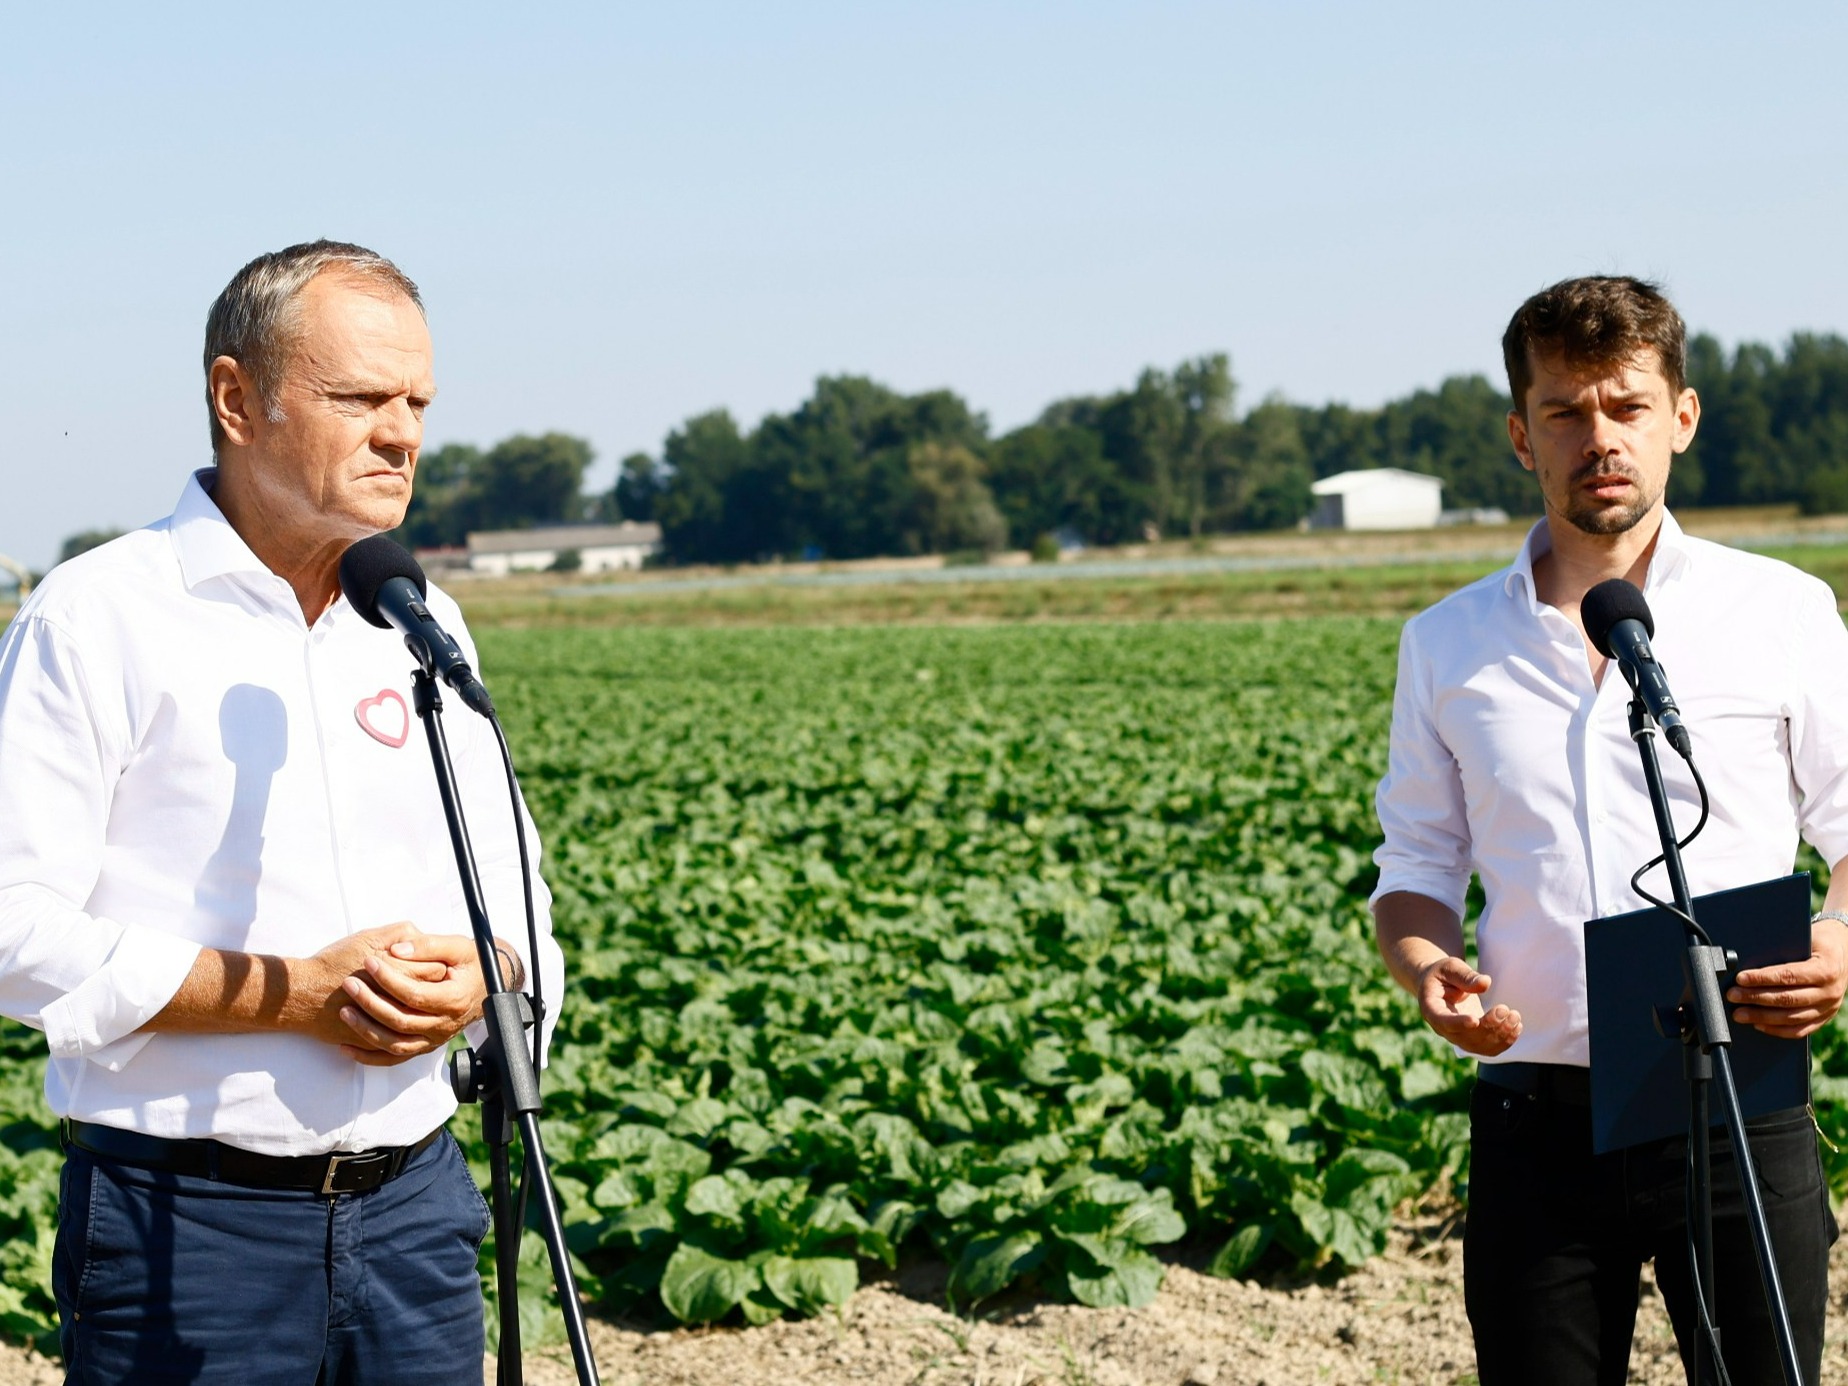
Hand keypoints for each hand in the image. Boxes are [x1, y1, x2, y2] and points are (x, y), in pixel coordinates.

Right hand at [297, 923, 445, 1052]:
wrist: (304, 994)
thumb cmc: (335, 963)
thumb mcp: (369, 937)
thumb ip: (401, 933)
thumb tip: (422, 937)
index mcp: (402, 974)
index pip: (438, 971)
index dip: (439, 963)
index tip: (435, 960)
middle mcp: (400, 1003)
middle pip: (433, 996)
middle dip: (433, 987)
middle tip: (427, 978)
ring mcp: (388, 1027)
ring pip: (418, 1023)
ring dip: (419, 1011)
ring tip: (412, 998)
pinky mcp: (375, 1042)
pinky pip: (399, 1043)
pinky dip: (403, 1032)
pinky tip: (400, 1018)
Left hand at [335, 932, 489, 1065]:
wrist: (487, 986)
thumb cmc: (472, 964)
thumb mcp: (458, 947)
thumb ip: (428, 946)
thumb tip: (397, 949)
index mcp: (454, 999)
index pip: (414, 994)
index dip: (389, 979)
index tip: (368, 962)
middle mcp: (444, 1024)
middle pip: (400, 1021)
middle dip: (370, 1002)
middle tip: (349, 984)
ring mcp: (434, 1039)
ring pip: (395, 1044)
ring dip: (366, 1031)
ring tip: (345, 1012)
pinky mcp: (425, 1046)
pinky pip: (394, 1058)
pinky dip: (369, 1057)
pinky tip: (347, 1049)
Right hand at [1417, 956, 1522, 1056]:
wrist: (1441, 984)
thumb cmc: (1444, 973)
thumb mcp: (1450, 967)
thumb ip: (1465, 976)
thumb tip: (1485, 983)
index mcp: (1432, 1009)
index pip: (1443, 1021)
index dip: (1458, 1023)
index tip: (1475, 1019)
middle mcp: (1443, 1028)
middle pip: (1465, 1038)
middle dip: (1488, 1026)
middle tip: (1504, 1009)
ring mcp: (1458, 1036)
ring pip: (1479, 1047)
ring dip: (1500, 1036)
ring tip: (1514, 1016)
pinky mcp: (1472, 1039)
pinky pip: (1488, 1049)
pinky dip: (1504, 1041)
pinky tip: (1516, 1026)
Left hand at [1727, 919, 1847, 1039]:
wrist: (1845, 953)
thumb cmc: (1820, 943)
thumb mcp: (1807, 938)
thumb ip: (1784, 950)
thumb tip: (1749, 958)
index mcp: (1826, 969)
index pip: (1789, 976)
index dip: (1762, 979)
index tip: (1741, 979)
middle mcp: (1830, 992)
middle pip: (1787, 999)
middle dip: (1755, 998)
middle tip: (1733, 996)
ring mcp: (1828, 1008)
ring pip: (1792, 1018)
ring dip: (1762, 1017)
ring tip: (1740, 1013)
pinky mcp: (1824, 1018)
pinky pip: (1800, 1030)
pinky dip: (1778, 1030)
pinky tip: (1759, 1025)